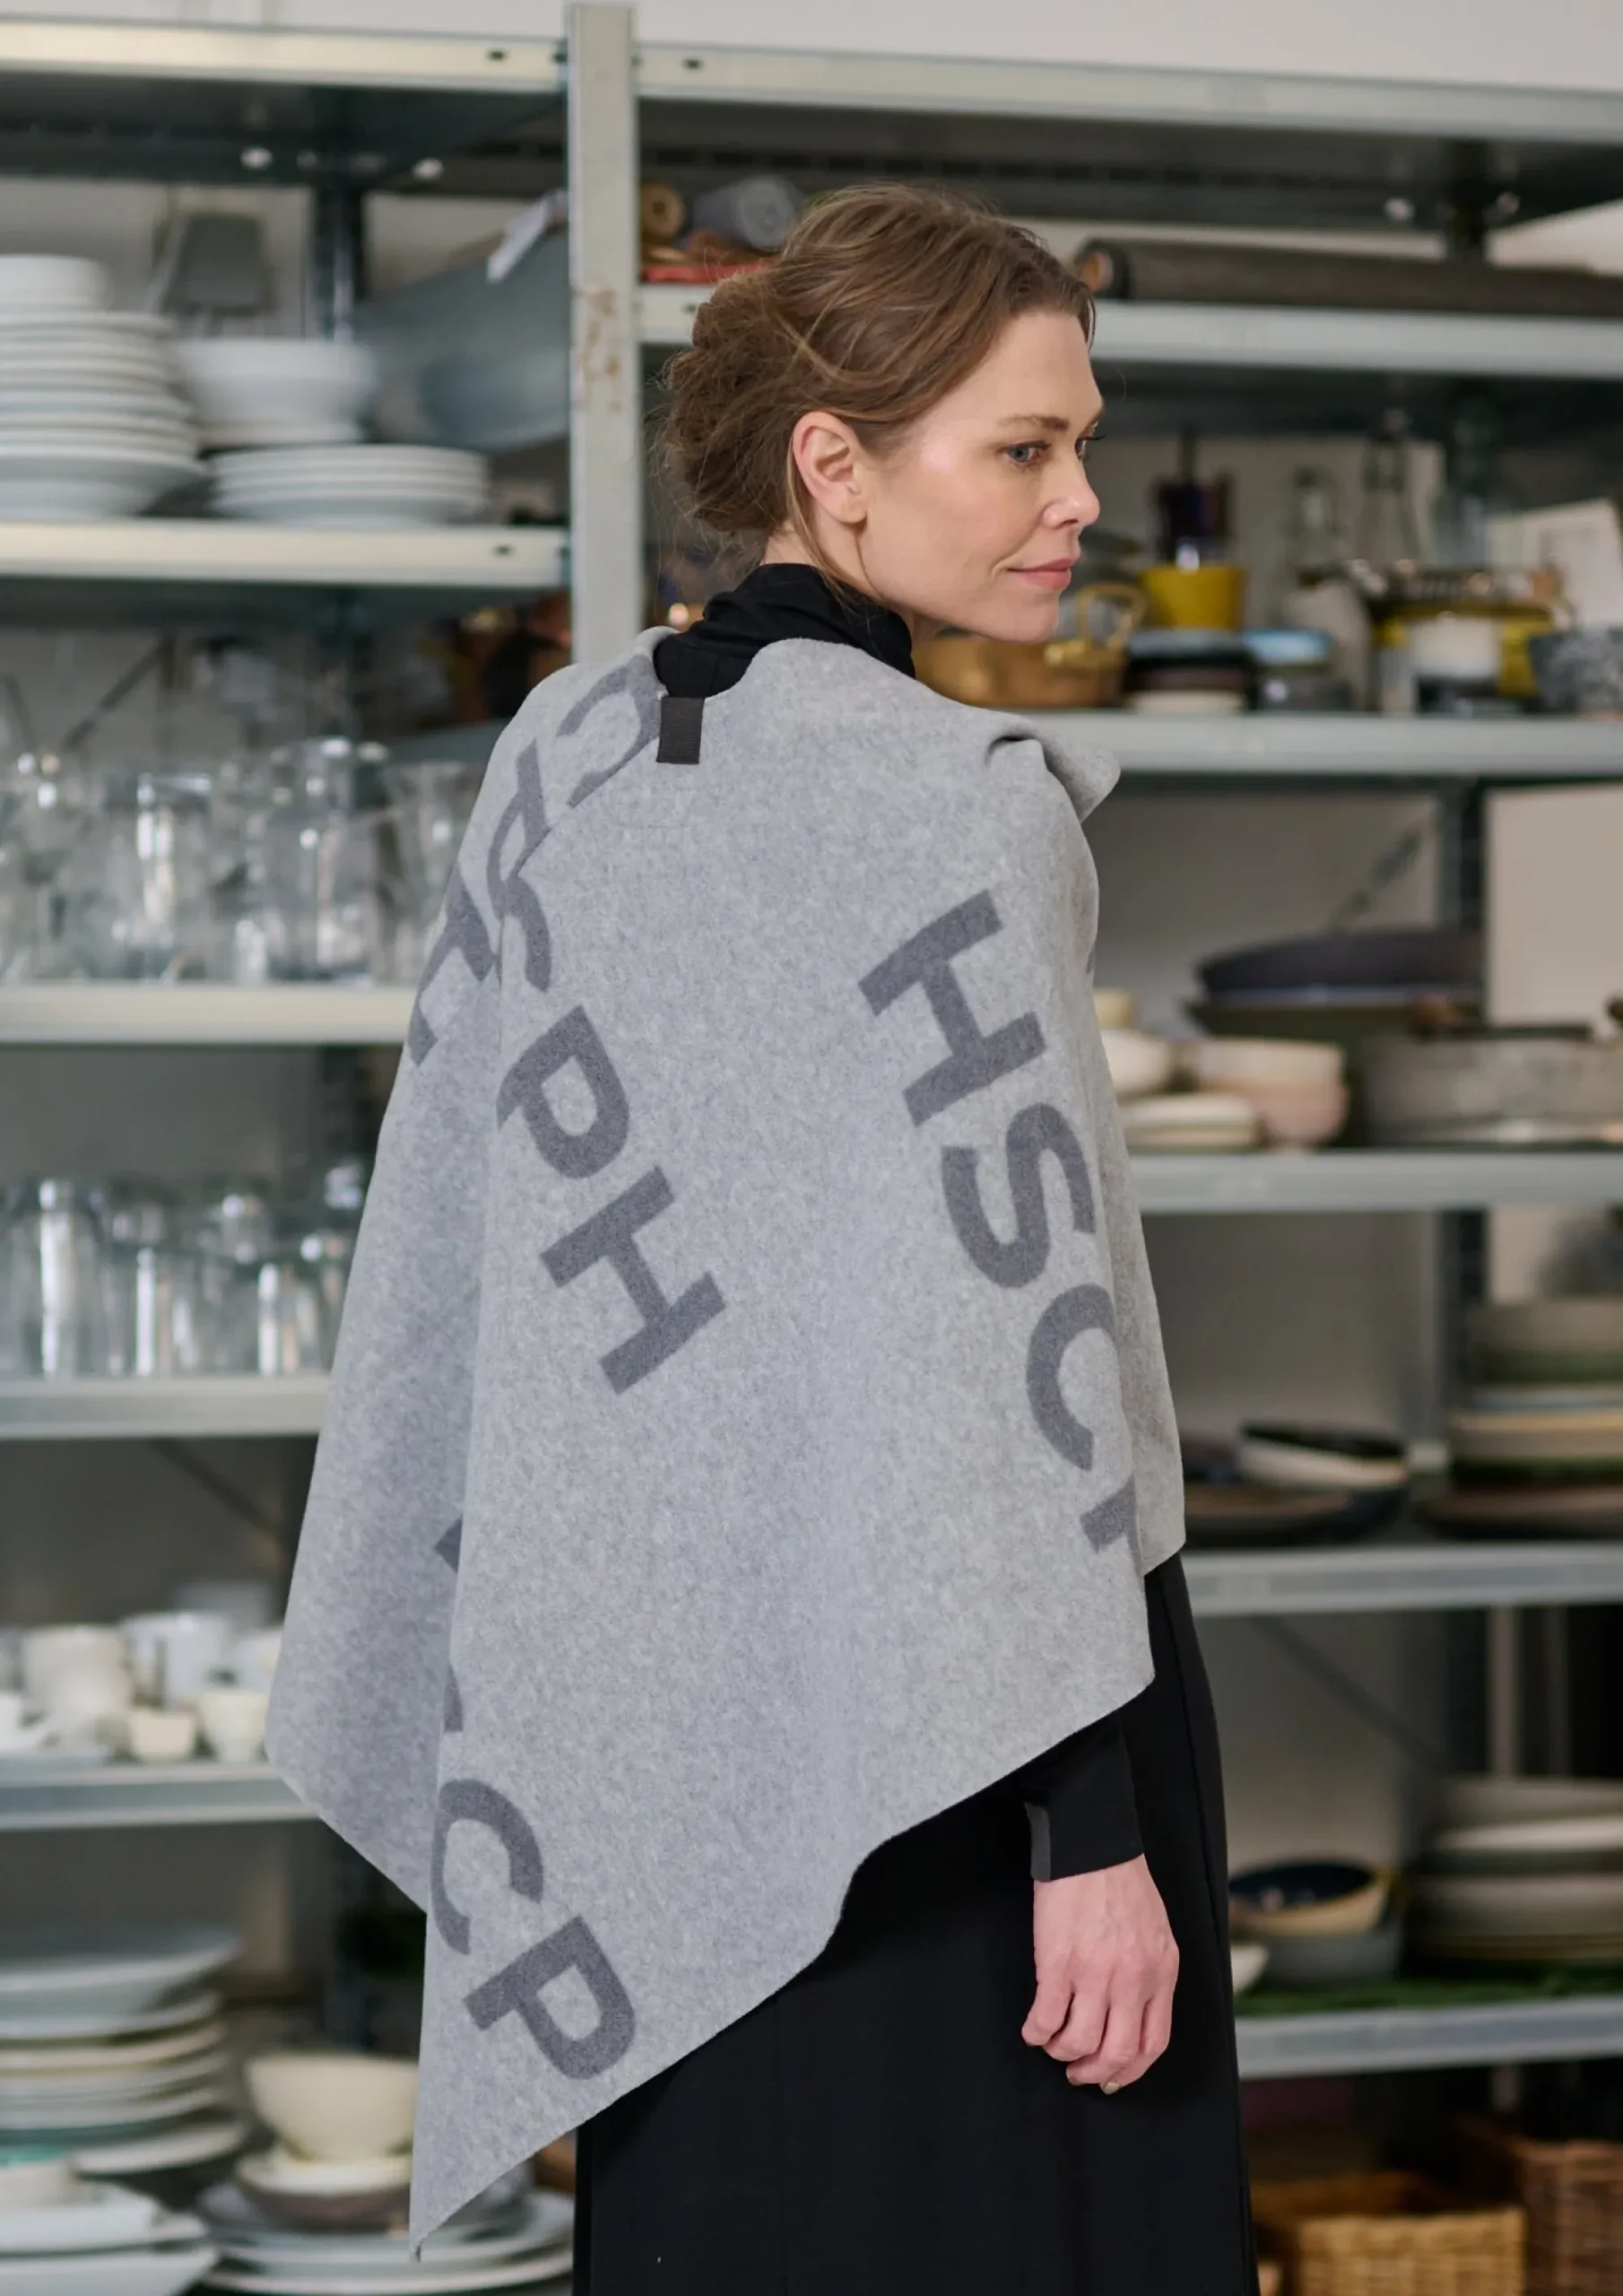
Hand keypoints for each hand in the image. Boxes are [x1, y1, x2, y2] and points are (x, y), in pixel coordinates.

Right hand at [1022, 1854, 1177, 2088]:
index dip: (1130, 2070)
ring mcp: (1095, 1973)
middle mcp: (1132, 1979)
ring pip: (1080, 2042)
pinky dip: (1037, 2032)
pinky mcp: (1059, 1963)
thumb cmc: (1120, 1880)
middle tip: (1078, 2071)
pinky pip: (1046, 2018)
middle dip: (1094, 2071)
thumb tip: (1131, 2011)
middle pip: (1117, 2052)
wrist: (1091, 1844)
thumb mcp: (1154, 1931)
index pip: (1153, 2042)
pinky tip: (1032, 2028)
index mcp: (1160, 1971)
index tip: (1112, 2076)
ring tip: (1053, 2045)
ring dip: (1062, 2053)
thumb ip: (1149, 1972)